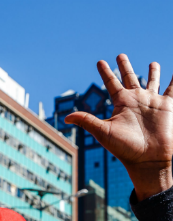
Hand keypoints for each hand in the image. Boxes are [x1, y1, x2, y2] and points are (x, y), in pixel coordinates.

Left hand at [65, 55, 172, 199]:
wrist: (147, 159)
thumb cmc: (124, 148)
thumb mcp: (103, 132)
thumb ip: (87, 121)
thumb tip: (66, 117)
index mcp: (120, 103)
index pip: (111, 83)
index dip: (106, 72)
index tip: (100, 61)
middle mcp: (135, 100)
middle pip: (129, 78)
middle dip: (125, 66)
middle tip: (120, 55)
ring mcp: (151, 102)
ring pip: (152, 82)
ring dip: (152, 72)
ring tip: (153, 63)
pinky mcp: (167, 106)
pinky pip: (172, 88)